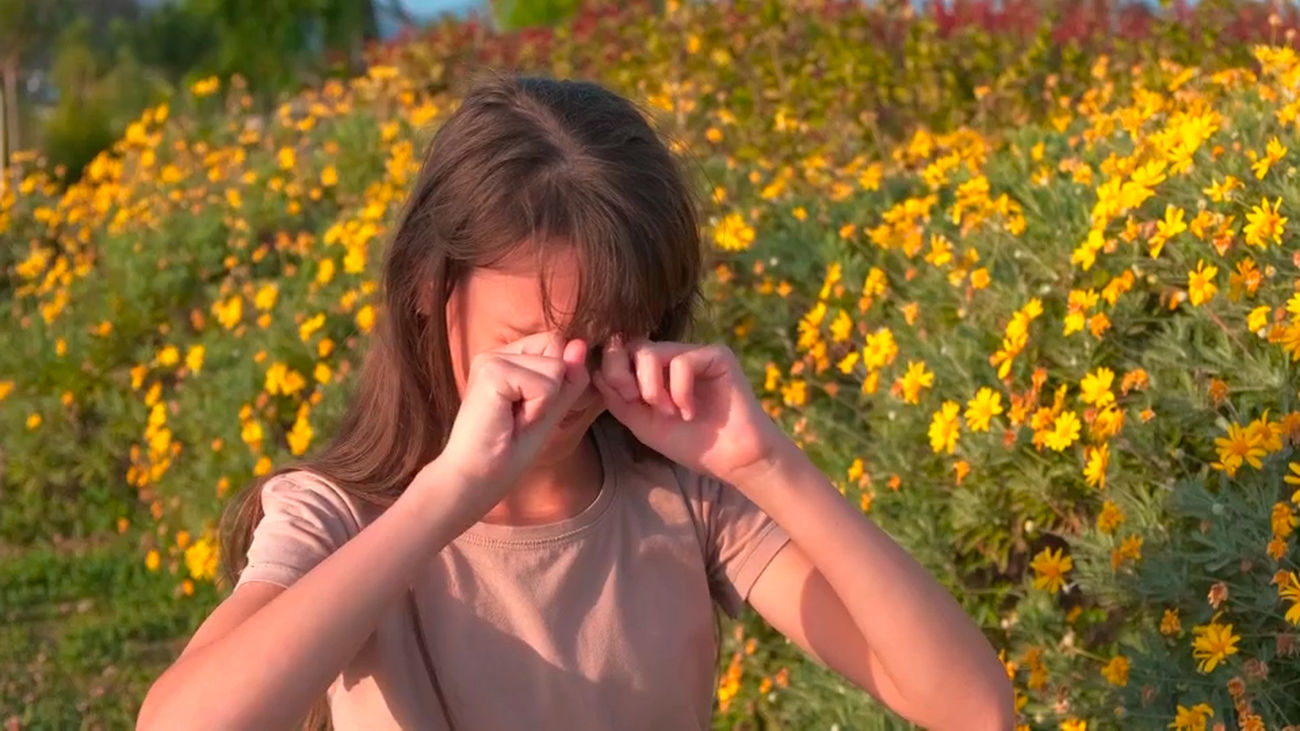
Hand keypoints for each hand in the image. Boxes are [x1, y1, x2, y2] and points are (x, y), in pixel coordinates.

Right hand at [430, 332, 589, 520]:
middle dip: (552, 389)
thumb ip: (569, 378)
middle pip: (558, 348)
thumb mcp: (551, 409)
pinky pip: (545, 385)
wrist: (477, 477)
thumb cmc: (509, 449)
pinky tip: (509, 420)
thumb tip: (580, 343)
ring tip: (513, 419)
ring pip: (556, 367)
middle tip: (521, 416)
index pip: (556, 344)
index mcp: (509, 357)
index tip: (528, 409)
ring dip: (544, 402)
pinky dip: (536, 409)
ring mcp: (491, 358)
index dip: (557, 380)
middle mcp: (497, 351)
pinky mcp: (492, 372)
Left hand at [592, 339, 788, 487]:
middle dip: (625, 375)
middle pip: (632, 346)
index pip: (621, 352)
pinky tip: (690, 412)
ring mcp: (695, 353)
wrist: (733, 459)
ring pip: (652, 352)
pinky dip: (680, 391)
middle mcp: (673, 356)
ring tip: (669, 413)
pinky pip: (682, 362)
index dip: (612, 369)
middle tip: (641, 402)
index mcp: (654, 370)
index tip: (624, 398)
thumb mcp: (643, 423)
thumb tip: (595, 371)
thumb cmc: (690, 443)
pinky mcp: (717, 356)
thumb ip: (618, 399)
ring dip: (652, 387)